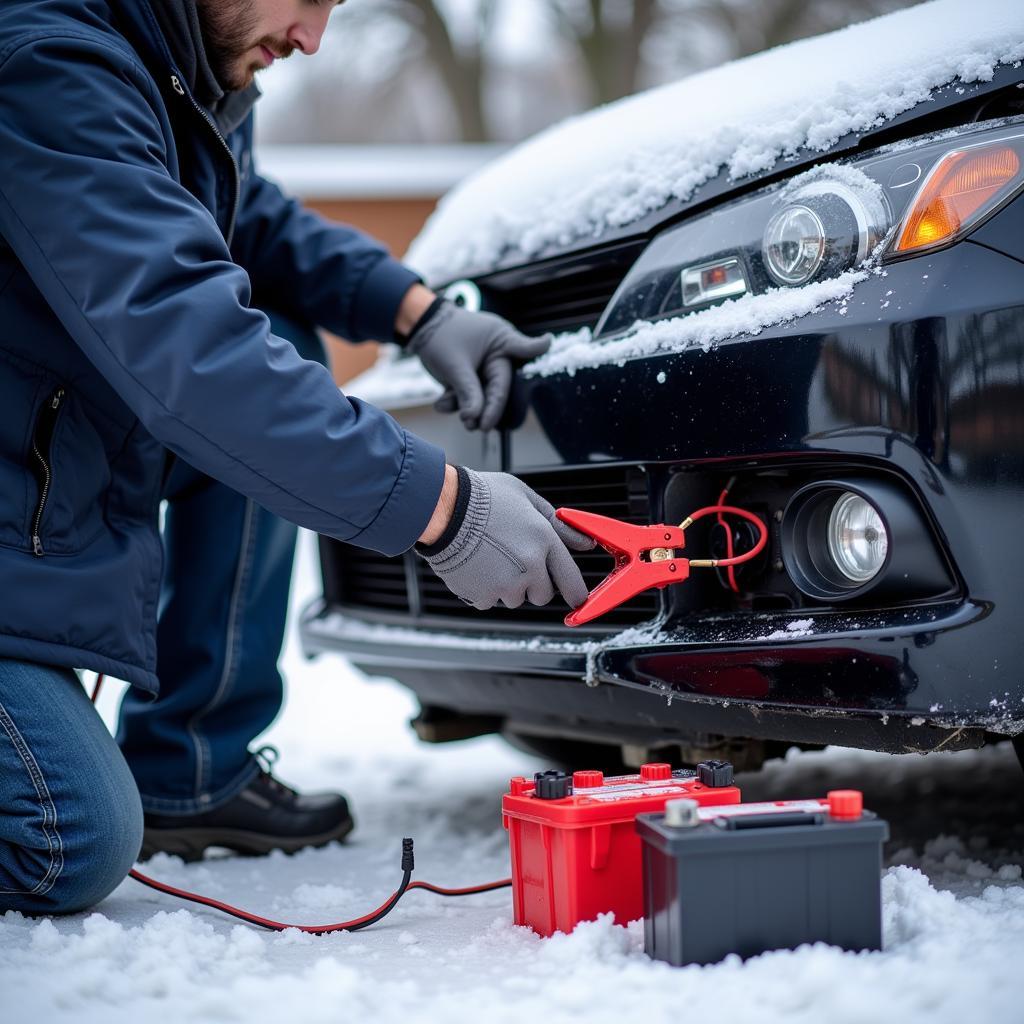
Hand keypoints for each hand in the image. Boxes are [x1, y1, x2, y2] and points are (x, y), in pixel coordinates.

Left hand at [406, 300, 550, 431]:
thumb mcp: (455, 365)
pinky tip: (440, 404)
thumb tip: (476, 419)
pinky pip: (468, 395)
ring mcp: (484, 368)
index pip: (520, 353)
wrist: (420, 327)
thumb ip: (468, 392)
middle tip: (478, 426)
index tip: (548, 344)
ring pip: (482, 395)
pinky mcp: (471, 377)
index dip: (534, 351)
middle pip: (498, 387)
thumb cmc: (440, 335)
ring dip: (468, 409)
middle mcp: (497, 356)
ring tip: (461, 420)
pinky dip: (455, 402)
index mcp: (501, 342)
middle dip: (487, 408)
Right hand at [418, 469, 594, 609]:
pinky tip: (477, 566)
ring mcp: (504, 584)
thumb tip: (584, 543)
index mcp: (544, 542)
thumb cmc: (482, 497)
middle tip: (516, 561)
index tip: (575, 597)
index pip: (572, 581)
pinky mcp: (481, 596)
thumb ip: (559, 525)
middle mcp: (528, 568)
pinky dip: (484, 590)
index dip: (575, 592)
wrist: (442, 508)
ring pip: (515, 599)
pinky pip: (490, 601)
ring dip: (508, 586)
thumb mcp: (527, 499)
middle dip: (534, 583)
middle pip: (542, 595)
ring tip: (491, 558)